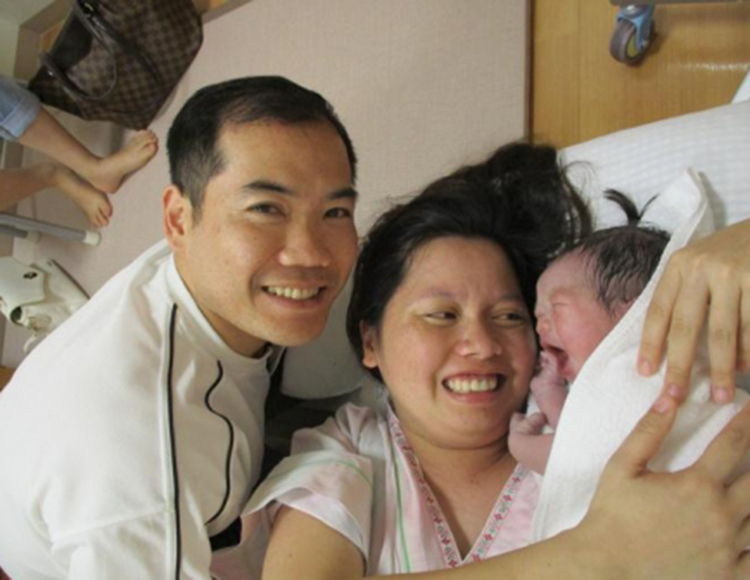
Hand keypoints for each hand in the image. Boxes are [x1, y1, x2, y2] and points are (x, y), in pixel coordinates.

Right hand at [579, 395, 749, 579]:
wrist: (606, 566)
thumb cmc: (612, 514)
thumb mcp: (622, 467)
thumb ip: (648, 432)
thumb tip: (669, 400)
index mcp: (696, 485)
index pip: (733, 443)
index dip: (747, 421)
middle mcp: (720, 515)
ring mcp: (728, 547)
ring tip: (747, 489)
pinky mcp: (728, 574)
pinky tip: (749, 527)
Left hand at [638, 218, 749, 402]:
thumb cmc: (730, 254)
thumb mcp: (698, 264)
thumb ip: (682, 295)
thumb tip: (661, 346)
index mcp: (679, 265)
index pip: (658, 310)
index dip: (650, 343)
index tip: (645, 372)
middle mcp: (702, 267)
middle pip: (686, 326)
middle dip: (680, 366)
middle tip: (676, 397)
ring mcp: (734, 274)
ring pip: (724, 333)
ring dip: (722, 368)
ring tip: (721, 394)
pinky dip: (748, 351)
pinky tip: (746, 369)